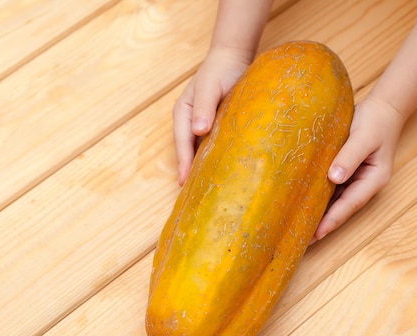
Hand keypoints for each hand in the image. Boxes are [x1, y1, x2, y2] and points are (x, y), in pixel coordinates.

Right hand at [173, 47, 252, 184]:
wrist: (233, 59)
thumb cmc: (220, 70)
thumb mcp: (209, 87)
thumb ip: (204, 107)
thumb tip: (198, 131)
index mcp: (183, 114)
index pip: (182, 142)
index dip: (184, 162)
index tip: (185, 181)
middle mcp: (191, 123)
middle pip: (189, 150)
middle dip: (191, 170)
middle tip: (195, 194)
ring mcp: (204, 126)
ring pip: (202, 150)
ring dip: (203, 167)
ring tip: (208, 188)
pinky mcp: (218, 127)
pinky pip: (215, 146)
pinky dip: (216, 158)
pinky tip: (223, 170)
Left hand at [312, 94, 404, 241]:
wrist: (384, 106)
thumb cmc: (376, 121)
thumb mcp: (363, 137)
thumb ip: (349, 157)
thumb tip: (334, 178)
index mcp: (373, 180)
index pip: (349, 205)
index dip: (331, 221)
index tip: (316, 235)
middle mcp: (364, 183)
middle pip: (341, 208)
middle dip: (323, 223)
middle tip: (301, 240)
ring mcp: (356, 178)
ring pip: (335, 199)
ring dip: (320, 212)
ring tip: (299, 226)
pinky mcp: (346, 170)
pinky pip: (331, 187)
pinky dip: (318, 195)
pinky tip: (303, 202)